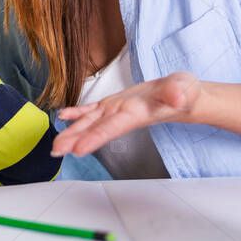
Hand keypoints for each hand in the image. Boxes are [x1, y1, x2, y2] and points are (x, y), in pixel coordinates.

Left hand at [51, 72, 201, 156]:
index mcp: (136, 114)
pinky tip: (64, 114)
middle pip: (95, 130)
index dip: (95, 138)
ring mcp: (117, 110)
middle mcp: (123, 115)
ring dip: (72, 132)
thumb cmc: (185, 93)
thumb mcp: (184, 89)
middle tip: (55, 151)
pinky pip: (93, 109)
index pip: (112, 128)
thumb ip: (178, 92)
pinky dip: (78, 112)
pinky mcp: (116, 103)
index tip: (77, 150)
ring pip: (90, 122)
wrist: (184, 95)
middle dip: (75, 140)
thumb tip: (176, 96)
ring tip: (55, 144)